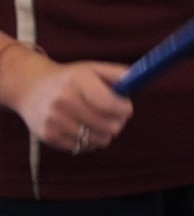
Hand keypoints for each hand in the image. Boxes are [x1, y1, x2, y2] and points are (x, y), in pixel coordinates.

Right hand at [4, 47, 132, 153]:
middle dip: (118, 122)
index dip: (124, 109)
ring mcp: (54, 120)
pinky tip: (86, 129)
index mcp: (78, 81)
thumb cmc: (71, 79)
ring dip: (105, 133)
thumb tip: (140, 79)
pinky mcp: (48, 136)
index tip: (127, 109)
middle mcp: (63, 101)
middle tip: (117, 118)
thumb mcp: (93, 68)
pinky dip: (90, 141)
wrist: (32, 89)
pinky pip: (82, 147)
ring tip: (102, 123)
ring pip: (97, 139)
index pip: (108, 103)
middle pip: (106, 125)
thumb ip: (118, 73)